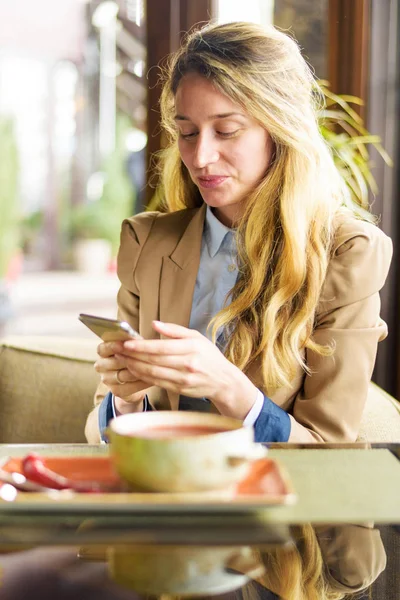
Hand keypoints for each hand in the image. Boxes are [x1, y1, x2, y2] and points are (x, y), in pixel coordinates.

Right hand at [95, 342, 150, 412]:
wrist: (133, 380)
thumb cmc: (133, 357)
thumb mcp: (131, 349)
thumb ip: (131, 344)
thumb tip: (138, 340)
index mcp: (103, 352)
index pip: (103, 348)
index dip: (112, 346)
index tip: (124, 344)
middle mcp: (101, 366)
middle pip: (114, 362)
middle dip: (131, 359)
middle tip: (146, 356)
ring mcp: (107, 379)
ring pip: (124, 375)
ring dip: (140, 371)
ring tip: (153, 367)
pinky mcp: (115, 391)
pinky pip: (130, 387)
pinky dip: (142, 382)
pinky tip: (152, 378)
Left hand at [114, 321, 257, 419]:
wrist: (224, 381)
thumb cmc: (209, 356)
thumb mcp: (197, 337)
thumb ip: (175, 330)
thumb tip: (155, 324)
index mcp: (191, 349)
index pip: (162, 348)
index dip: (142, 346)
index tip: (127, 343)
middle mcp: (187, 365)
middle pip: (154, 361)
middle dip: (133, 356)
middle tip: (117, 350)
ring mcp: (183, 379)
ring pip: (153, 373)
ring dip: (134, 366)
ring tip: (121, 359)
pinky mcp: (179, 389)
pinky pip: (156, 382)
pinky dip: (142, 376)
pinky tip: (133, 370)